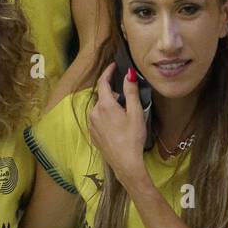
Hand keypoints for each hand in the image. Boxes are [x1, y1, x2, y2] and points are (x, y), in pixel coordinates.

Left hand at [89, 63, 148, 184]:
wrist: (125, 162)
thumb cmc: (133, 137)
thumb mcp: (136, 112)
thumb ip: (131, 91)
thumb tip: (128, 73)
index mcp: (105, 105)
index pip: (103, 83)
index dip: (108, 72)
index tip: (114, 65)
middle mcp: (94, 112)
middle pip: (103, 96)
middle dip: (113, 92)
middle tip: (128, 97)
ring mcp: (91, 124)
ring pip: (100, 107)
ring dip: (110, 105)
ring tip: (124, 113)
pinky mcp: (92, 133)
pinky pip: (98, 118)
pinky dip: (106, 115)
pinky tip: (117, 124)